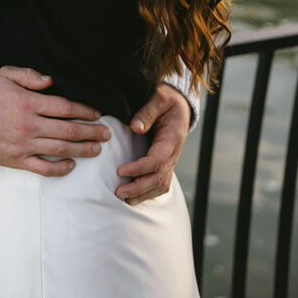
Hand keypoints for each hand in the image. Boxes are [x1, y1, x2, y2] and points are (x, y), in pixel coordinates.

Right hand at [0, 66, 109, 177]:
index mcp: (29, 103)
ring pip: (60, 149)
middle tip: (107, 134)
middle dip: (91, 132)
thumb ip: (29, 75)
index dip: (85, 110)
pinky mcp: (18, 160)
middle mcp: (30, 124)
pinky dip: (60, 168)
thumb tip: (51, 80)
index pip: (65, 107)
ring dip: (82, 150)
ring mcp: (24, 145)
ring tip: (97, 149)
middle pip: (69, 130)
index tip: (97, 113)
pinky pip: (43, 168)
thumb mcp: (5, 75)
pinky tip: (71, 165)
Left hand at [115, 84, 190, 203]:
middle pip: (158, 178)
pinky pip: (160, 183)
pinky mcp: (165, 163)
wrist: (179, 104)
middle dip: (139, 188)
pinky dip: (148, 193)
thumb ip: (148, 112)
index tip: (120, 170)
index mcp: (172, 138)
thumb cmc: (167, 100)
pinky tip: (134, 197)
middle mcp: (173, 153)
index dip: (139, 168)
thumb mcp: (159, 98)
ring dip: (143, 194)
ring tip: (124, 198)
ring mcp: (170, 160)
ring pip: (160, 184)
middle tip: (118, 192)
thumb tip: (136, 128)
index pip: (156, 160)